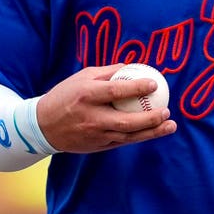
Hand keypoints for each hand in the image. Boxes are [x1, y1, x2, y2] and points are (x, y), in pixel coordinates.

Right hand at [36, 64, 176, 153]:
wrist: (43, 126)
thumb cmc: (66, 95)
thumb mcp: (82, 77)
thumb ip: (108, 72)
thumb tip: (133, 67)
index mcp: (86, 96)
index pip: (115, 92)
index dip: (136, 88)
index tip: (154, 83)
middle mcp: (91, 117)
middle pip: (125, 121)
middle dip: (149, 118)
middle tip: (166, 111)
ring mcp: (94, 135)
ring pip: (128, 136)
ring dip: (152, 132)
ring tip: (170, 125)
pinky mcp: (97, 146)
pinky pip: (122, 141)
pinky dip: (139, 137)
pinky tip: (154, 131)